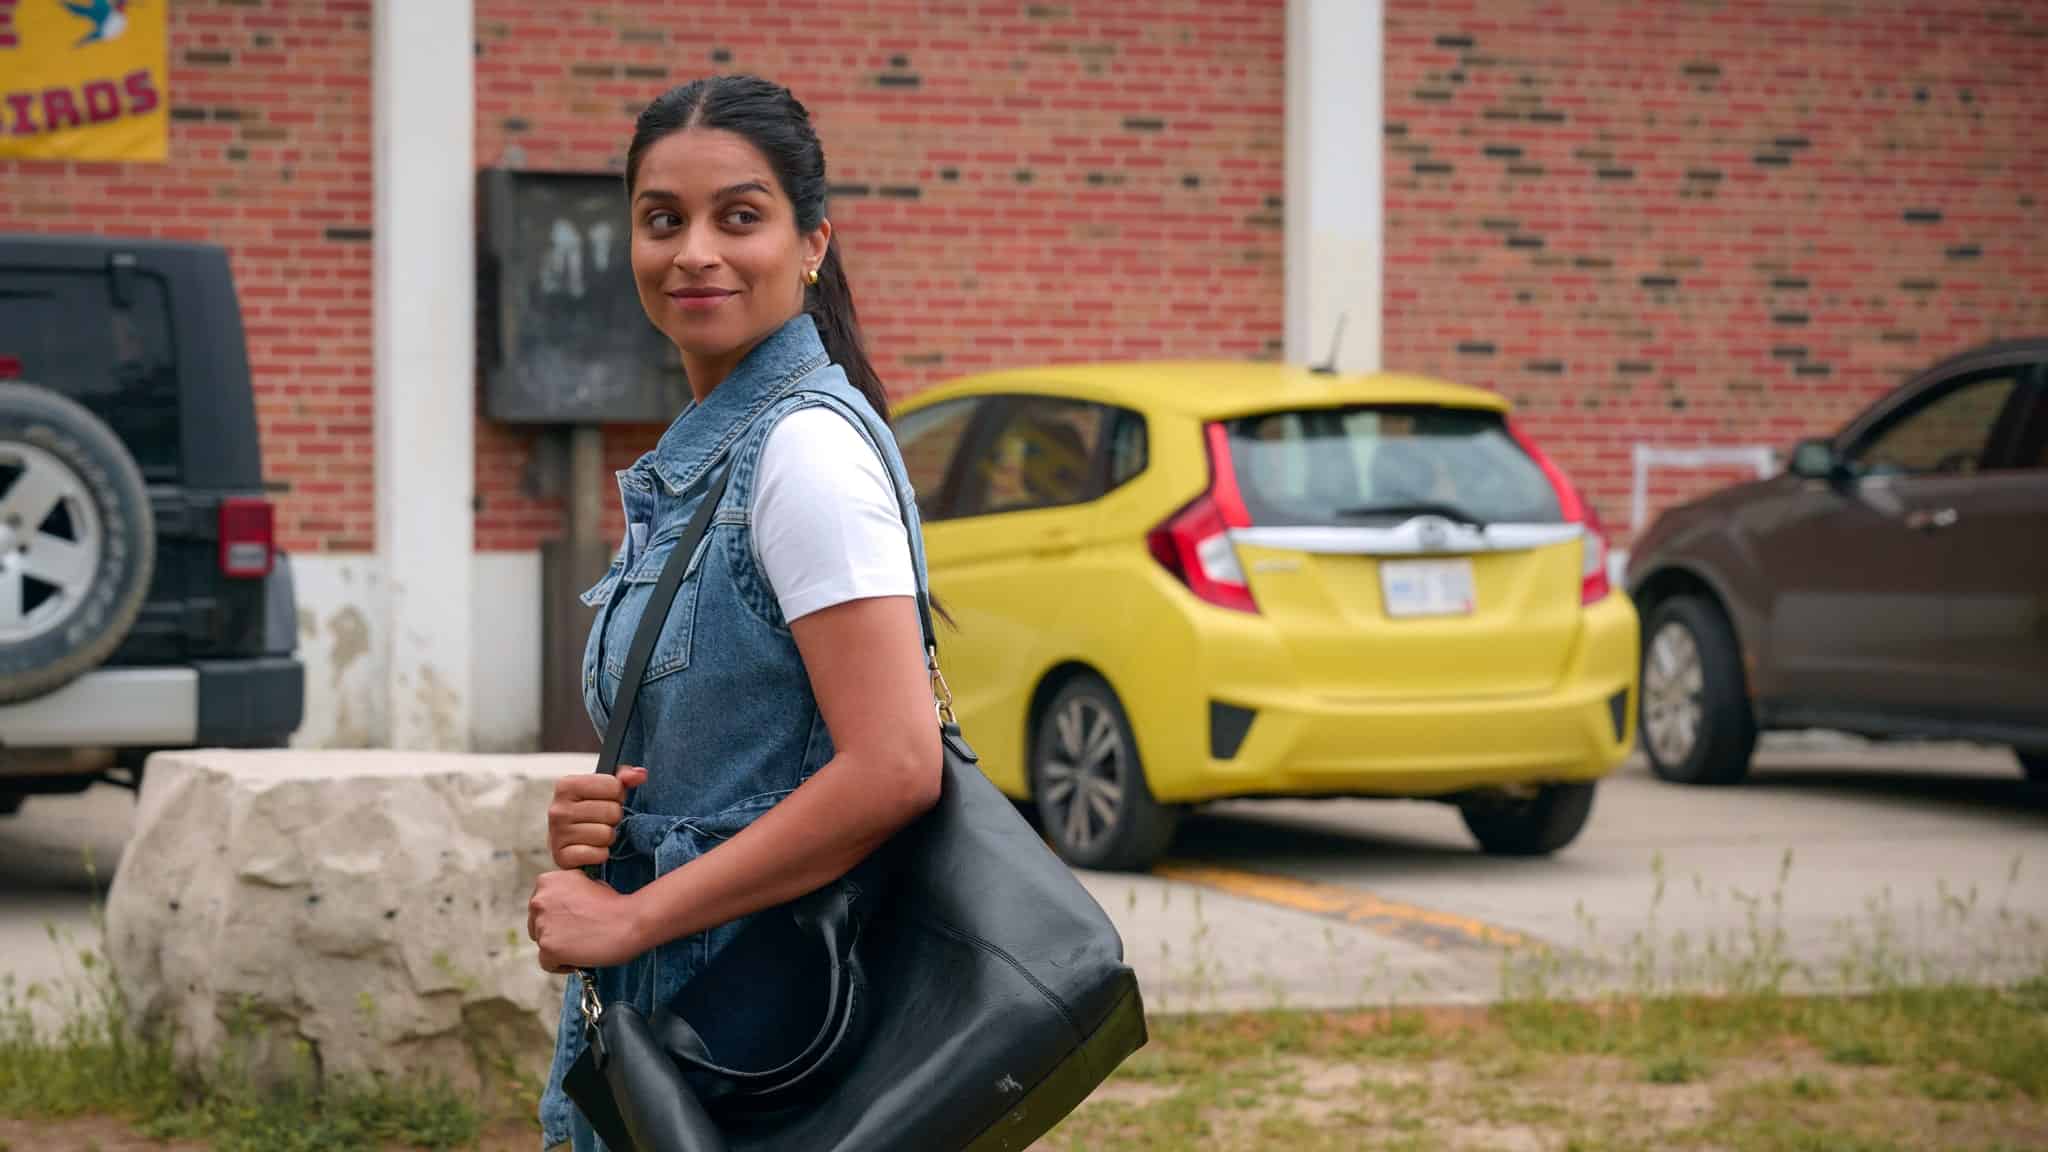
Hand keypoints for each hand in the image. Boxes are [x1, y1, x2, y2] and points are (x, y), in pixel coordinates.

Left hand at [528, 869, 647, 973]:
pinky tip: (581, 958)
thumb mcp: (587, 884)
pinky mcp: (548, 947)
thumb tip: (562, 911)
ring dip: (560, 948)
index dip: (557, 916)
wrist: (631, 920)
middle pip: (536, 926)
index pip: (540, 907)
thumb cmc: (615, 905)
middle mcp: (539, 900)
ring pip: (543, 945)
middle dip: (555, 932)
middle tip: (579, 936)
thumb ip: (567, 894)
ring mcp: (542, 925)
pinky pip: (547, 963)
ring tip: (584, 945)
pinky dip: (562, 964)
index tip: (574, 922)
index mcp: (547, 881)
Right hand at [547, 765, 646, 869]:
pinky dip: (600, 854)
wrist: (564, 840)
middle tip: (603, 820)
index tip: (608, 799)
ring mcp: (557, 835)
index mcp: (566, 786)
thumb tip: (640, 775)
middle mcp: (558, 809)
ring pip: (606, 834)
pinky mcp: (562, 858)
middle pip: (612, 811)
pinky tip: (591, 849)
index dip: (618, 794)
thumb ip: (623, 777)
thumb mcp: (602, 788)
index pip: (614, 786)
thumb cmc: (586, 810)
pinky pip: (599, 854)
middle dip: (614, 817)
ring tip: (596, 834)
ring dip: (607, 837)